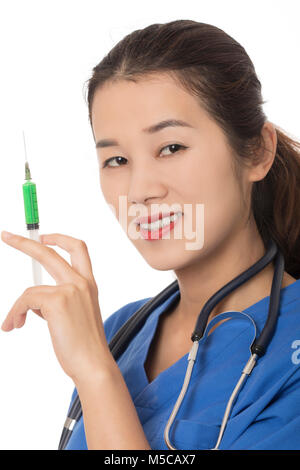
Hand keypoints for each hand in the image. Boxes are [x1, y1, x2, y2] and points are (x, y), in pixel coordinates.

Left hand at [1, 231, 111, 383]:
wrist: (93, 364)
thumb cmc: (84, 346)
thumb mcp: (77, 315)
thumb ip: (61, 301)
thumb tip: (34, 303)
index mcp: (89, 284)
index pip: (77, 249)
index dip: (60, 238)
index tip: (44, 237)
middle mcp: (81, 282)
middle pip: (49, 252)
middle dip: (25, 243)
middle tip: (6, 236)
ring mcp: (70, 290)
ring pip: (30, 290)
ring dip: (17, 308)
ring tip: (14, 324)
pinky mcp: (57, 301)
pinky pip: (25, 302)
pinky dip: (15, 314)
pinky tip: (14, 326)